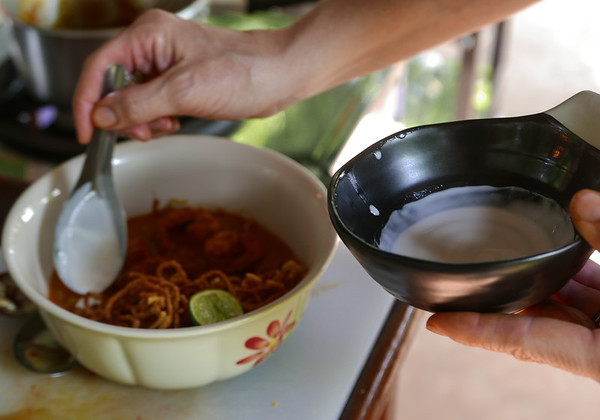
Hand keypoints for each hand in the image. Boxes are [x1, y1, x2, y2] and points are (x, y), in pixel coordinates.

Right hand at [72, 9, 293, 142]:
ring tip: (165, 126)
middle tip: (141, 133)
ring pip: (133, 99)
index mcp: (147, 36)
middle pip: (113, 85)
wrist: (279, 76)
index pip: (99, 67)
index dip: (86, 100)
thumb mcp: (184, 90)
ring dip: (142, 120)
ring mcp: (166, 64)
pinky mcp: (179, 80)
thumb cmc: (242, 71)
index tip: (87, 130)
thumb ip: (138, 104)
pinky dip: (157, 119)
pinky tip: (174, 122)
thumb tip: (101, 115)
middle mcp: (152, 46)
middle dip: (123, 115)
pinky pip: (153, 103)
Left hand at [427, 189, 599, 381]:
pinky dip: (571, 276)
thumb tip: (580, 201)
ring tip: (503, 256)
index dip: (474, 330)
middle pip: (535, 321)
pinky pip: (585, 298)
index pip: (520, 340)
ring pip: (561, 306)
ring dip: (538, 278)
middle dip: (500, 296)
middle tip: (462, 278)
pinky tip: (558, 252)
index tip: (436, 323)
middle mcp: (598, 351)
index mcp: (598, 357)